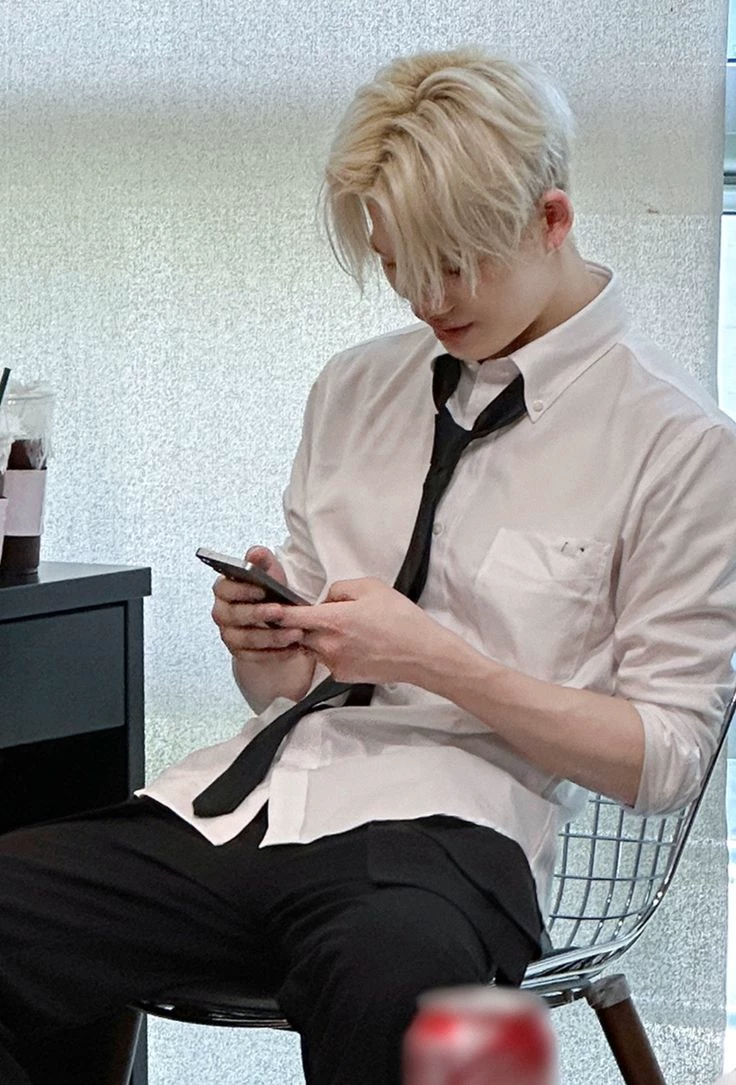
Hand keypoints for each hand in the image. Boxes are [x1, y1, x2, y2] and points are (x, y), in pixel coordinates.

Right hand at [211, 546, 306, 657]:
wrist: (273, 617)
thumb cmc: (269, 590)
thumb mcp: (268, 571)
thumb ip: (262, 560)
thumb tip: (255, 553)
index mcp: (224, 589)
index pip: (224, 589)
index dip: (242, 590)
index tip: (263, 589)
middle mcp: (222, 613)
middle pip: (234, 615)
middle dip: (258, 614)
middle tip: (281, 611)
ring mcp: (229, 634)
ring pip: (246, 638)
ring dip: (272, 637)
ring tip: (295, 633)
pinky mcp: (240, 652)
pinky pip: (255, 656)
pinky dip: (275, 653)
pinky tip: (293, 647)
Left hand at [276, 577, 444, 684]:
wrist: (422, 654)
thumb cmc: (400, 619)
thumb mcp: (371, 587)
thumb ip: (340, 588)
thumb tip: (326, 599)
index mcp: (332, 620)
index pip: (290, 617)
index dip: (276, 612)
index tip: (268, 609)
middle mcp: (327, 645)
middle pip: (298, 634)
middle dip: (301, 624)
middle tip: (317, 613)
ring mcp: (334, 664)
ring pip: (312, 647)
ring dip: (318, 638)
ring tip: (344, 629)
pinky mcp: (343, 677)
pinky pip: (328, 660)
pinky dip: (333, 651)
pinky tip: (355, 644)